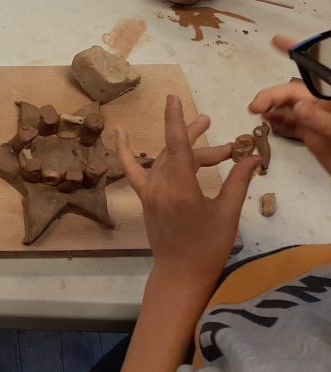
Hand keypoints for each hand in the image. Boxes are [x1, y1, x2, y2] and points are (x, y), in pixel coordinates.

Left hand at [116, 96, 258, 286]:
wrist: (181, 272)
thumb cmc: (209, 246)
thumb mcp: (227, 213)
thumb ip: (237, 181)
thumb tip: (251, 156)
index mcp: (181, 190)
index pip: (176, 146)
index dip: (176, 121)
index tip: (173, 99)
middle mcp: (160, 187)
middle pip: (177, 152)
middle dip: (201, 142)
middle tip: (224, 140)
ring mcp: (149, 192)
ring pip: (165, 159)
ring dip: (184, 148)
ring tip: (207, 135)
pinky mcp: (144, 197)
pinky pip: (133, 170)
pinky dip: (126, 151)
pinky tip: (120, 133)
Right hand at [249, 34, 330, 171]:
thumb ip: (323, 121)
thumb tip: (298, 107)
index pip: (317, 69)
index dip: (298, 52)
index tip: (277, 41)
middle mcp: (324, 104)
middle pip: (294, 91)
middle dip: (273, 94)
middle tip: (258, 105)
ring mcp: (317, 119)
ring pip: (289, 106)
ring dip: (271, 106)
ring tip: (256, 110)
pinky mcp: (312, 135)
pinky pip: (290, 123)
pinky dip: (276, 120)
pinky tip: (265, 120)